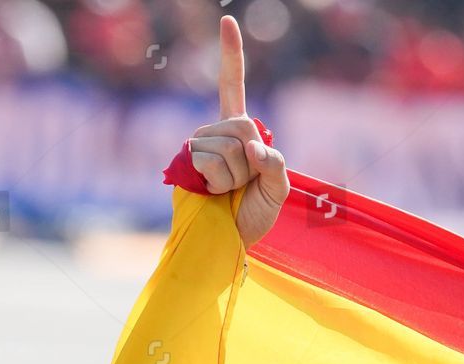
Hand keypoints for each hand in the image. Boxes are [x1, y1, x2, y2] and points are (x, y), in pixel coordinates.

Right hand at [188, 15, 288, 246]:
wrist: (226, 242)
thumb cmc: (252, 216)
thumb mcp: (278, 191)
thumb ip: (276, 166)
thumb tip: (254, 148)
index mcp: (238, 131)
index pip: (232, 87)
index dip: (230, 55)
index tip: (227, 20)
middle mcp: (214, 131)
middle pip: (243, 126)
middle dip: (252, 161)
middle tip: (243, 184)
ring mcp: (197, 143)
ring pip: (229, 148)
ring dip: (236, 177)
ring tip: (227, 192)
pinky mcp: (185, 160)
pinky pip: (213, 161)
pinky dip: (221, 183)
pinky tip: (212, 193)